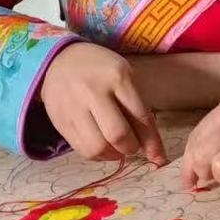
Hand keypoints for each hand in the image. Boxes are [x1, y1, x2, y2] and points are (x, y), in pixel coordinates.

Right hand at [40, 41, 166, 165]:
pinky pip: (81, 149)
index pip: (140, 116)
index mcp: (118, 77)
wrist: (60, 61)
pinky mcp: (60, 122)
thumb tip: (151, 146)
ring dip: (112, 156)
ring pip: (96, 148)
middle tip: (132, 146)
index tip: (159, 159)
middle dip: (130, 148)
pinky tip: (101, 146)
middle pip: (117, 135)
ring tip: (116, 149)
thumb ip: (136, 107)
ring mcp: (73, 108)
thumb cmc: (101, 70)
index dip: (152, 142)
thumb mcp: (125, 77)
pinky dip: (96, 155)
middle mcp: (94, 92)